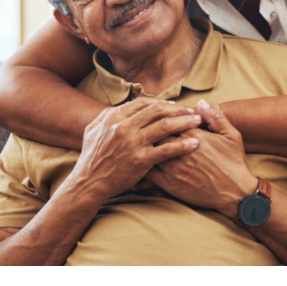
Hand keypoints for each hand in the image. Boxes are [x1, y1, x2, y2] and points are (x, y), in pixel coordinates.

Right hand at [67, 97, 201, 200]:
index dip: (161, 102)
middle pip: (157, 111)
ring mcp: (133, 143)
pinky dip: (182, 146)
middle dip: (178, 109)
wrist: (88, 183)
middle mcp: (124, 127)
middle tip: (192, 111)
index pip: (143, 103)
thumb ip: (106, 115)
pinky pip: (166, 150)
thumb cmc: (91, 158)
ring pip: (165, 126)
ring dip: (184, 122)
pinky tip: (194, 144)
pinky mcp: (141, 160)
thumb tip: (120, 106)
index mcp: (114, 118)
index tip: (174, 105)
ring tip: (198, 121)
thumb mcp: (92, 130)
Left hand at [146, 99, 258, 217]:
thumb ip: (215, 117)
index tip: (159, 116)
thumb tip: (200, 102)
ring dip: (143, 145)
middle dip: (149, 128)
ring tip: (137, 141)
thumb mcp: (232, 135)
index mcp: (194, 135)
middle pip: (155, 132)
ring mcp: (173, 168)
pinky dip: (141, 165)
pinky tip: (137, 161)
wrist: (235, 193)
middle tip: (143, 126)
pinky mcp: (169, 184)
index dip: (162, 116)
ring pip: (149, 150)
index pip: (169, 119)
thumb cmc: (234, 163)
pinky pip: (148, 172)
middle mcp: (180, 150)